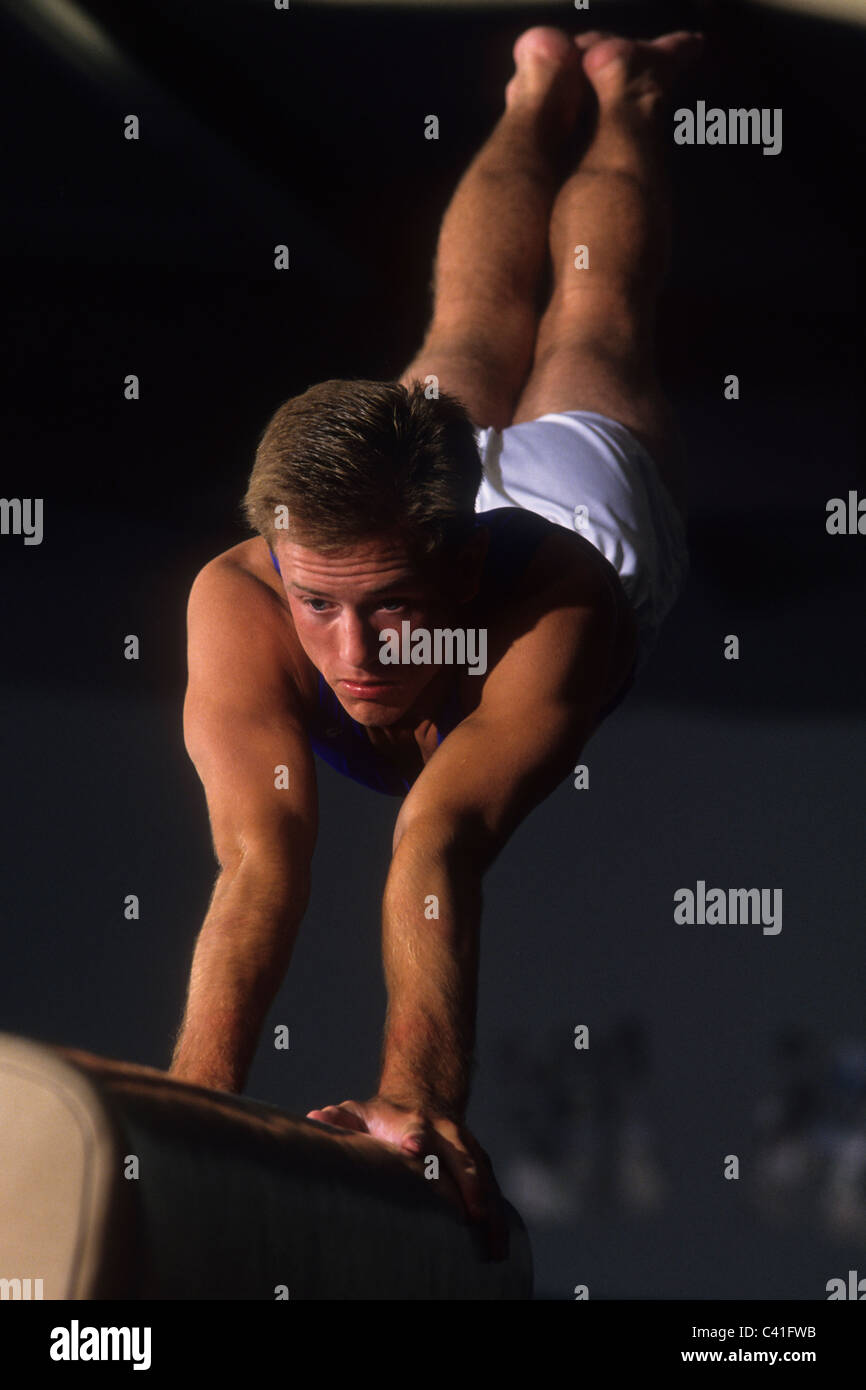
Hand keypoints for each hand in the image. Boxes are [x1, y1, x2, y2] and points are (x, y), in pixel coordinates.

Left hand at [306, 1094, 508, 1260]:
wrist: (422, 1095)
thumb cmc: (382, 1118)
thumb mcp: (360, 1113)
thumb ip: (341, 1119)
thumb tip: (316, 1119)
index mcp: (411, 1122)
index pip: (416, 1130)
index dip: (416, 1139)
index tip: (414, 1149)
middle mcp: (444, 1132)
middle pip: (460, 1157)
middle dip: (468, 1184)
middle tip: (472, 1216)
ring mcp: (465, 1147)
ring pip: (483, 1176)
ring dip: (491, 1209)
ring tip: (494, 1246)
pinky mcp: (479, 1161)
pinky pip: (492, 1187)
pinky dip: (499, 1215)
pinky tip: (500, 1245)